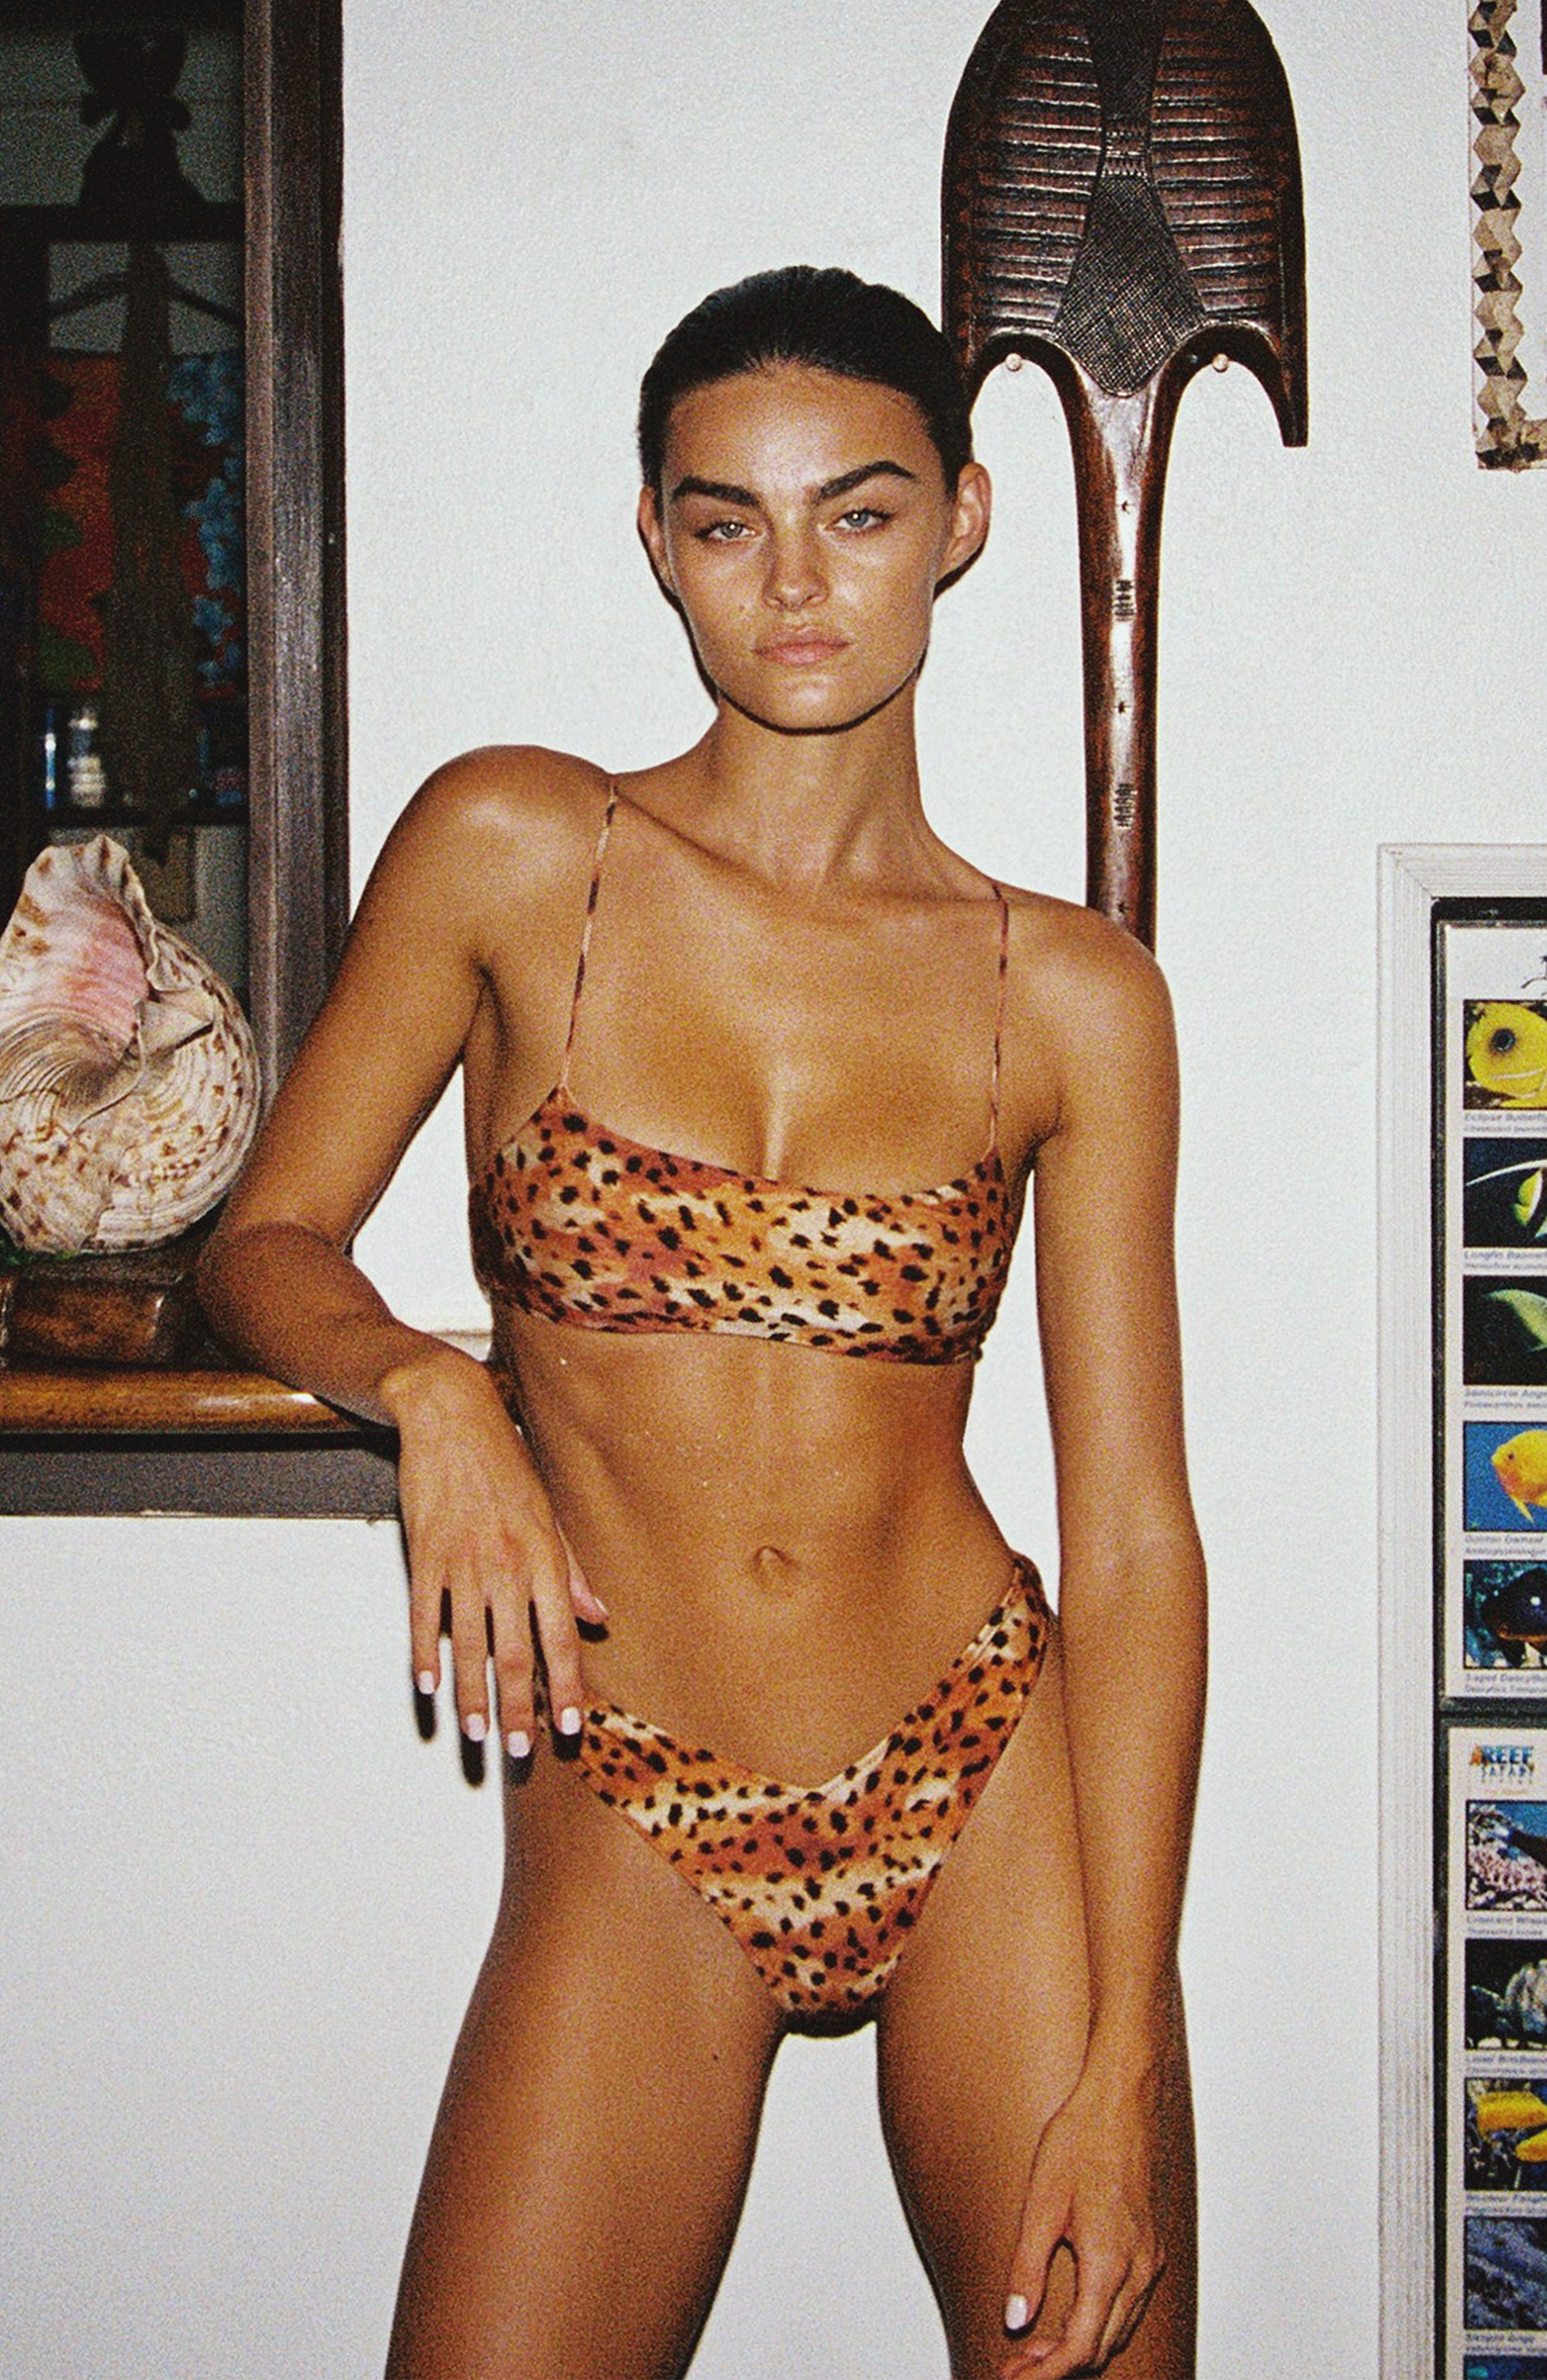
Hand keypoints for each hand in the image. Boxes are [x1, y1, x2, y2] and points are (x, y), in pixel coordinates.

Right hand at [382, 1345, 606, 1754]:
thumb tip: (598, 1617)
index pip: (560, 1635)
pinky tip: (427, 1684)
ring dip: (471, 1693)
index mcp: (544, 1555)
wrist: (450, 1414)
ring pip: (467, 1642)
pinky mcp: (424, 1552)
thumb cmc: (504, 1463)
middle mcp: (507, 1563)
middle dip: (518, 1706)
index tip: (568, 1726)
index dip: (564, 1684)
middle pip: (513, 1650)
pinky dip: (424, 1652)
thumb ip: (571, 1569)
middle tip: (520, 1750)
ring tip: (476, 1733)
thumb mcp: (548, 1511)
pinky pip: (423, 1614)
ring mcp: (463, 1560)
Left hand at [1000, 2064, 1165, 2377]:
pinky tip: (1068, 2313)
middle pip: (1102, 2347)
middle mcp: (1137, 2268)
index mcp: (1110, 2262)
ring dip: (1077, 2345)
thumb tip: (1015, 2319)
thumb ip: (1028, 2267)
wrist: (1119, 2100)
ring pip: (1117, 2328)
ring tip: (1032, 2346)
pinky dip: (1098, 2321)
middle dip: (1058, 2366)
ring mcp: (1148, 2258)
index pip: (1081, 2347)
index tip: (1014, 2379)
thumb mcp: (1040, 2203)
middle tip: (1015, 2366)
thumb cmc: (1080, 2140)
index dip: (1046, 2373)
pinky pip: (1127, 2304)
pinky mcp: (1148, 2246)